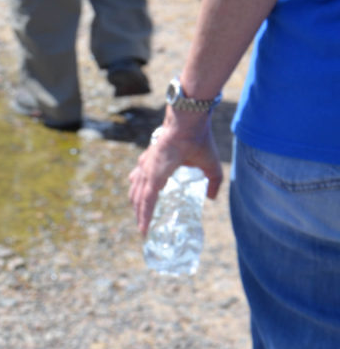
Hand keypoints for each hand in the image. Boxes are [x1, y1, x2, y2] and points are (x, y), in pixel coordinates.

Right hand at [129, 109, 223, 235]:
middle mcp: (147, 170)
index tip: (143, 232)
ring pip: (135, 187)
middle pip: (137, 198)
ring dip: (136, 202)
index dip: (144, 218)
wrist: (185, 116)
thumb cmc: (197, 139)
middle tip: (143, 228)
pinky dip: (136, 186)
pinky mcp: (146, 157)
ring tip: (139, 213)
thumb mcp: (211, 162)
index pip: (147, 201)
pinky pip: (137, 176)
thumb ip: (214, 181)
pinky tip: (136, 187)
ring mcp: (145, 162)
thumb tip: (211, 198)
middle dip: (139, 214)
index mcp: (158, 174)